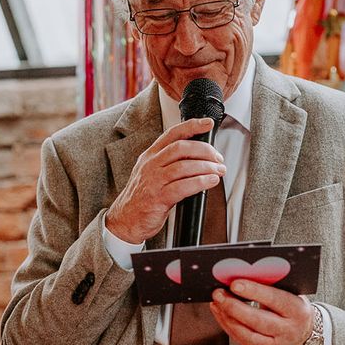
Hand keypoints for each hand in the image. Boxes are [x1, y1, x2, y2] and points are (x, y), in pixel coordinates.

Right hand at [105, 118, 225, 243]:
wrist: (125, 220)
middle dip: (204, 150)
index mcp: (150, 156)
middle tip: (218, 158)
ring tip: (219, 171)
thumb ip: (169, 163)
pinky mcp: (158, 198)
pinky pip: (183, 186)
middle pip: (181, 148)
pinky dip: (201, 182)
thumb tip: (197, 158)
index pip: (172, 134)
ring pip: (184, 166)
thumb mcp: (151, 173)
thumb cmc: (142, 198)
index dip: (191, 126)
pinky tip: (210, 182)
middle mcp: (151, 165)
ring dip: (206, 167)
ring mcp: (153, 181)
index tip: (208, 124)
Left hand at [209, 279, 314, 344]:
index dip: (254, 291)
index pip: (275, 300)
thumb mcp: (291, 294)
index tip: (235, 283)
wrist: (303, 333)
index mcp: (297, 311)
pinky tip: (221, 313)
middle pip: (258, 320)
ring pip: (247, 334)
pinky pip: (242, 341)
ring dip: (227, 317)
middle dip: (234, 307)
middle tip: (219, 293)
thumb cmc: (293, 308)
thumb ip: (272, 286)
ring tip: (217, 302)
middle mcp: (288, 330)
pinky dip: (228, 326)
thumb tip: (244, 274)